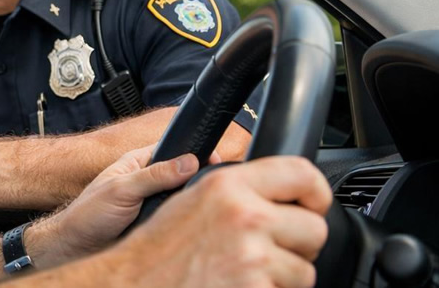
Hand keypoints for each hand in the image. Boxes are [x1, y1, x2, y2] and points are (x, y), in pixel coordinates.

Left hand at [26, 145, 205, 265]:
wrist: (77, 246)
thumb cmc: (88, 213)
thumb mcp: (122, 189)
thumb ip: (154, 175)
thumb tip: (189, 162)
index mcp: (139, 162)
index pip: (174, 148)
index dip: (196, 152)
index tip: (216, 160)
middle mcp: (149, 180)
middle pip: (183, 175)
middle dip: (197, 180)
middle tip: (214, 188)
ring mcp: (154, 202)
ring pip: (183, 198)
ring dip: (191, 204)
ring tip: (201, 208)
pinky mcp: (156, 222)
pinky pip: (178, 218)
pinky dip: (186, 221)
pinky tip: (191, 225)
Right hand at [105, 156, 330, 286]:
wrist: (134, 283)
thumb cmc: (158, 248)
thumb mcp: (193, 199)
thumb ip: (237, 191)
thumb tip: (283, 194)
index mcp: (228, 185)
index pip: (302, 174)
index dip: (317, 193)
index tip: (313, 206)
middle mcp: (244, 216)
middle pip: (314, 229)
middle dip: (298, 245)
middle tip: (270, 251)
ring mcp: (252, 258)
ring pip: (305, 271)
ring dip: (282, 278)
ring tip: (246, 274)